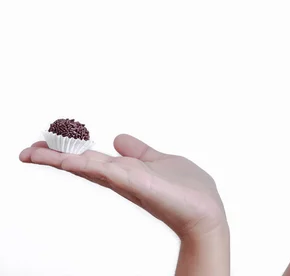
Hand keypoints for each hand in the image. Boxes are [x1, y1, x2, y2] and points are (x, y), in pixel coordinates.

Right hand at [19, 134, 226, 240]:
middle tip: (25, 151)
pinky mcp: (141, 184)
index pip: (89, 159)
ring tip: (34, 153)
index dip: (66, 152)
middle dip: (54, 157)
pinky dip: (92, 165)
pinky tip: (72, 160)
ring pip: (90, 167)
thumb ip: (139, 151)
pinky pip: (112, 172)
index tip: (39, 146)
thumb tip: (118, 138)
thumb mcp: (158, 161)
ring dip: (63, 159)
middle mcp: (122, 177)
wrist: (205, 211)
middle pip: (82, 164)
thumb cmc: (186, 189)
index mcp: (124, 171)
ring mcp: (129, 181)